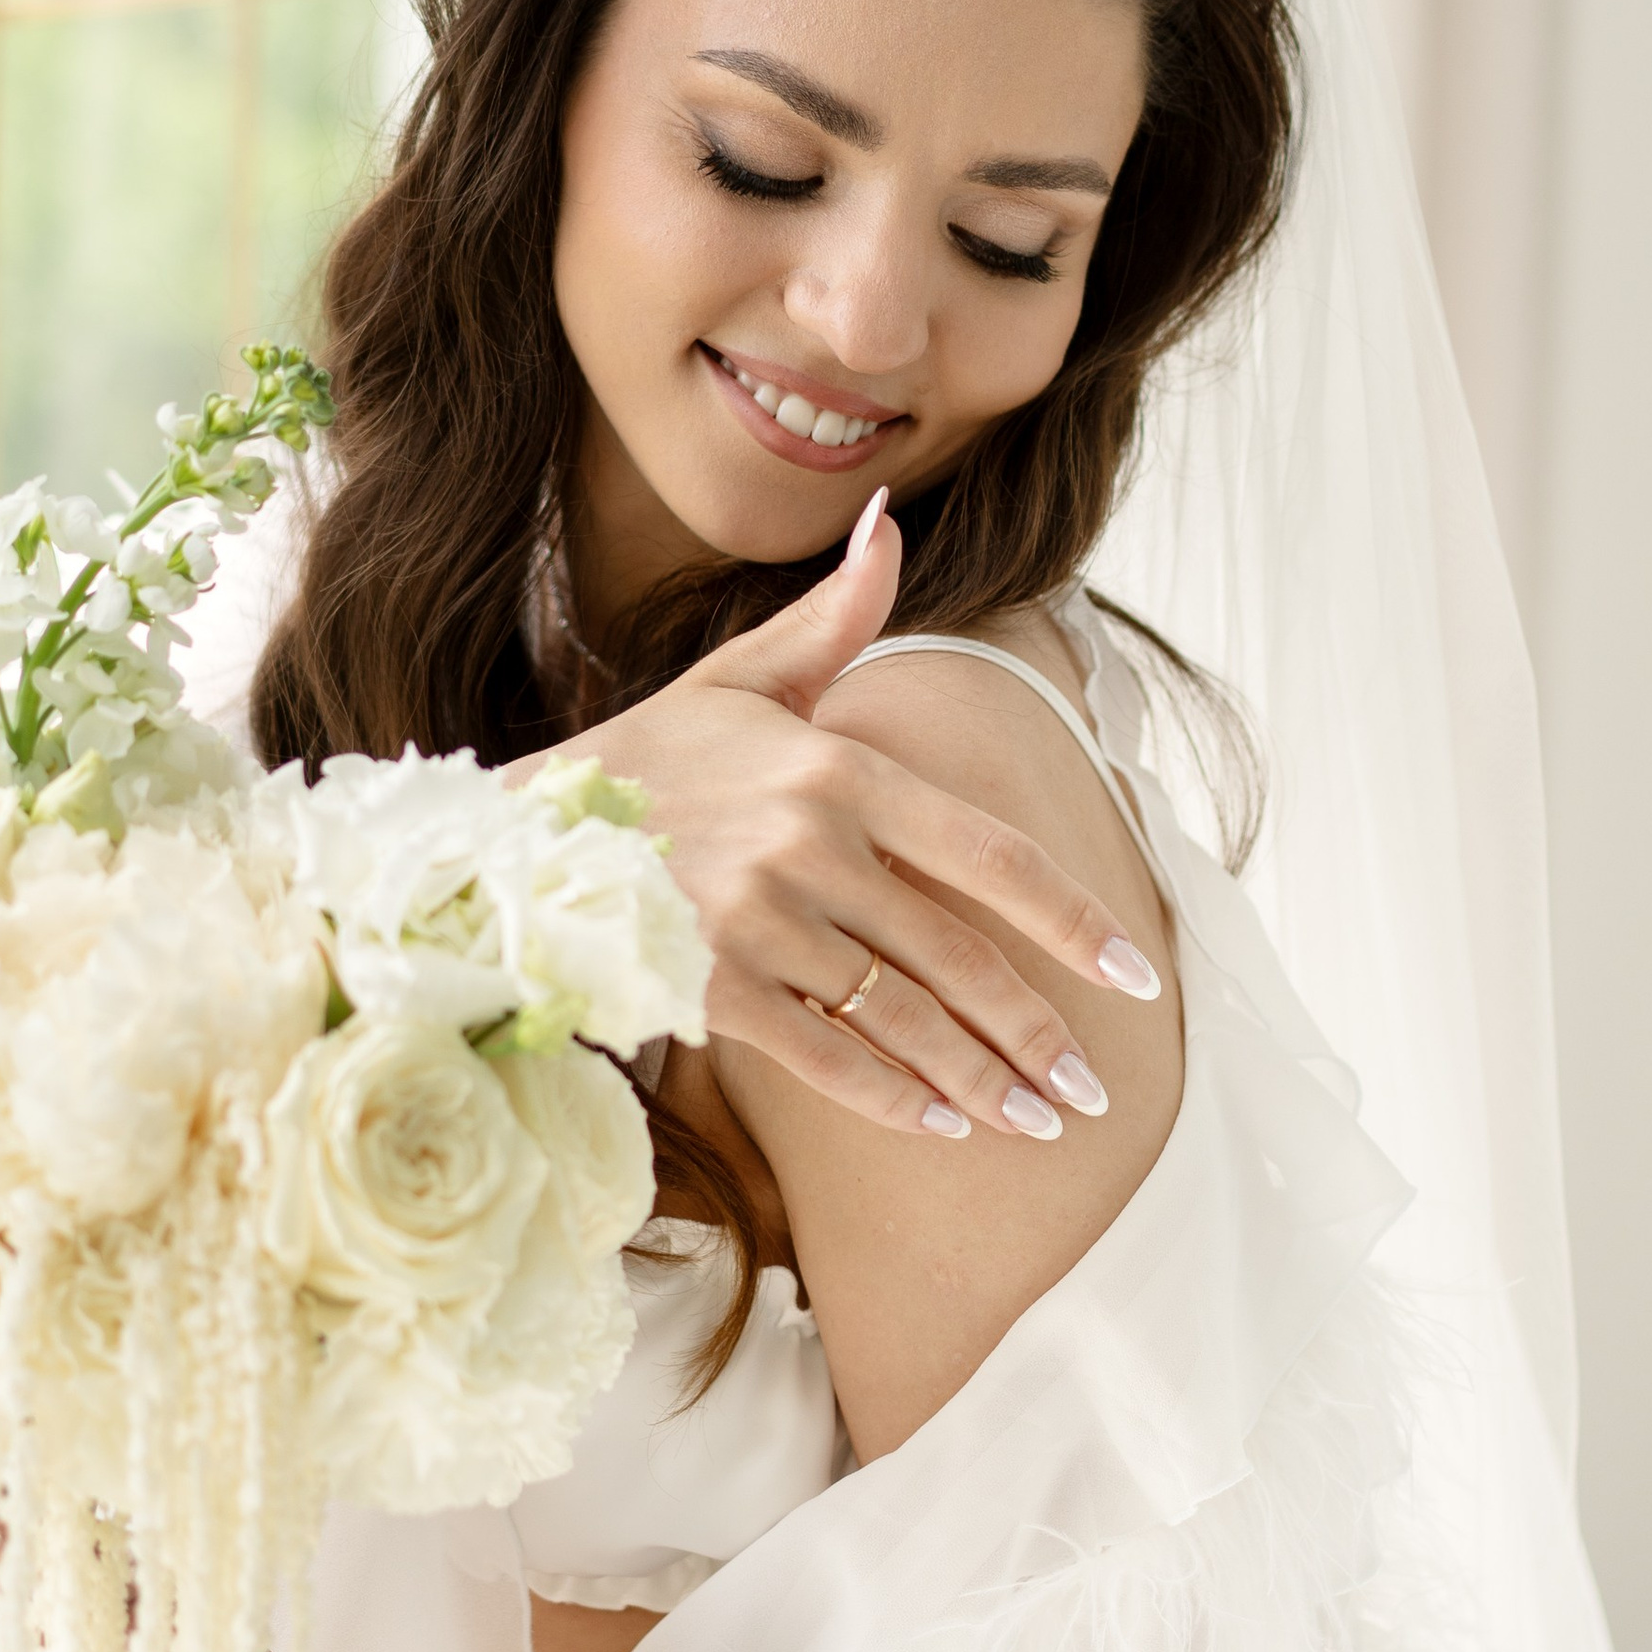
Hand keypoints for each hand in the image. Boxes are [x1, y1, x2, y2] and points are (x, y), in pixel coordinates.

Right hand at [525, 502, 1159, 1144]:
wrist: (515, 829)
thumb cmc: (649, 754)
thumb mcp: (742, 677)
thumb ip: (834, 617)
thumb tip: (887, 525)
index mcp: (837, 770)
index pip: (988, 855)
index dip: (1073, 920)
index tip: (1135, 971)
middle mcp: (808, 848)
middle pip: (957, 957)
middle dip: (1036, 1033)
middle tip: (1094, 1089)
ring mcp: (757, 924)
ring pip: (901, 1019)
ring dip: (981, 1082)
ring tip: (1039, 1122)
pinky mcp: (711, 988)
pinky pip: (824, 1057)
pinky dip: (889, 1098)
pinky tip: (942, 1126)